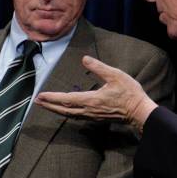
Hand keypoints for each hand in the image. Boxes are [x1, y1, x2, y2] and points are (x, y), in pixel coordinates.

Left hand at [35, 56, 157, 130]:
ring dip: (56, 110)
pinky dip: (66, 113)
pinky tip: (65, 110)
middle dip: (49, 105)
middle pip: (64, 110)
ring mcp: (92, 116)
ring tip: (47, 105)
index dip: (52, 97)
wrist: (139, 111)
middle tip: (37, 101)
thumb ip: (98, 67)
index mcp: (91, 100)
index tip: (40, 95)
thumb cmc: (129, 93)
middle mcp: (89, 110)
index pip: (67, 99)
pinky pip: (76, 117)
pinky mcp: (96, 118)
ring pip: (69, 115)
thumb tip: (84, 59)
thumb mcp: (115, 75)